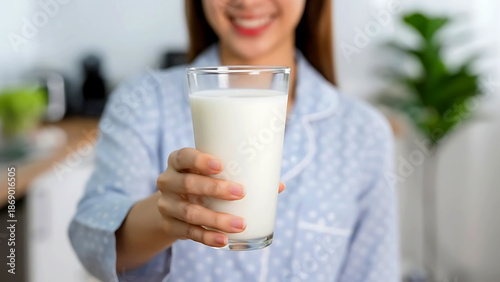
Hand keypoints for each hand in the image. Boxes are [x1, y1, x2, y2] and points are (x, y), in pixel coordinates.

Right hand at [156, 148, 284, 247]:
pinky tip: (224, 240)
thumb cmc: (202, 182)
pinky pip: (189, 232)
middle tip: (240, 193)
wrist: (174, 205)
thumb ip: (240, 175)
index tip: (220, 165)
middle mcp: (168, 181)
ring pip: (189, 212)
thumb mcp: (212, 174)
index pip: (183, 156)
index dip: (199, 160)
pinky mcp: (170, 225)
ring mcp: (167, 205)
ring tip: (240, 224)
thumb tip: (278, 185)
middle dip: (214, 188)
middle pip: (187, 183)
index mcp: (178, 162)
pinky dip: (208, 237)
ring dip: (216, 219)